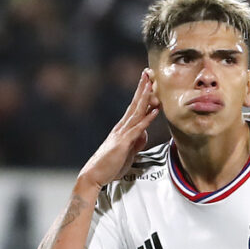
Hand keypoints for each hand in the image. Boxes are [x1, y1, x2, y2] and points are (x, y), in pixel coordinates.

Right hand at [78, 69, 160, 188]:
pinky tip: (155, 110)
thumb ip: (136, 142)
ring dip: (145, 97)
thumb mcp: (128, 152)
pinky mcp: (123, 143)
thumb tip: (144, 134)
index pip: (134, 108)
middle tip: (149, 73)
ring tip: (152, 84)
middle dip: (143, 88)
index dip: (142, 95)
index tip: (148, 82)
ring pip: (136, 112)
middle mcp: (122, 127)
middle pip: (135, 104)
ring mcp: (122, 134)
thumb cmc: (110, 165)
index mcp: (122, 129)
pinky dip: (147, 118)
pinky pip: (138, 128)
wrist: (95, 175)